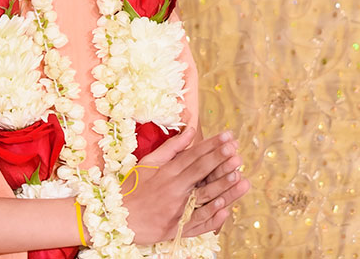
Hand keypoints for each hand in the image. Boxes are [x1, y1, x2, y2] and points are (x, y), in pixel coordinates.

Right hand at [120, 130, 249, 244]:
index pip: (193, 156)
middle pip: (200, 173)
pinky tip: (226, 209)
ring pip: (204, 198)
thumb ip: (171, 147)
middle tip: (236, 150)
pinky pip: (198, 223)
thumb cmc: (132, 188)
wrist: (119, 218)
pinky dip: (212, 218)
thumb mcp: (148, 163)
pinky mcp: (178, 228)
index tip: (228, 137)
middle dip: (220, 160)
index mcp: (166, 173)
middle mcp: (173, 190)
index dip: (212, 146)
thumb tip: (191, 131)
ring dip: (223, 187)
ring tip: (240, 176)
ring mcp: (177, 210)